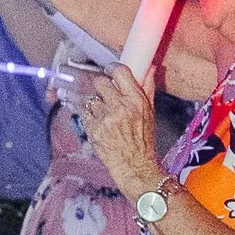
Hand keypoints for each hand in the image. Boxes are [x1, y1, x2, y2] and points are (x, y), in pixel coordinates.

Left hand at [73, 62, 159, 195]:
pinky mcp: (93, 129)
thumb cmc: (143, 140)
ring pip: (90, 98)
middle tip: (106, 96)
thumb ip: (147, 88)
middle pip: (100, 82)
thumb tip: (149, 68)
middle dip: (101, 88)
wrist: (135, 166)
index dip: (112, 69)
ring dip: (95, 105)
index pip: (120, 72)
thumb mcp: (150, 112)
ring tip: (105, 116)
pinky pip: (84, 113)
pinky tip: (99, 125)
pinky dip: (90, 117)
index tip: (110, 72)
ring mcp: (105, 118)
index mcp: (137, 100)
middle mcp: (120, 107)